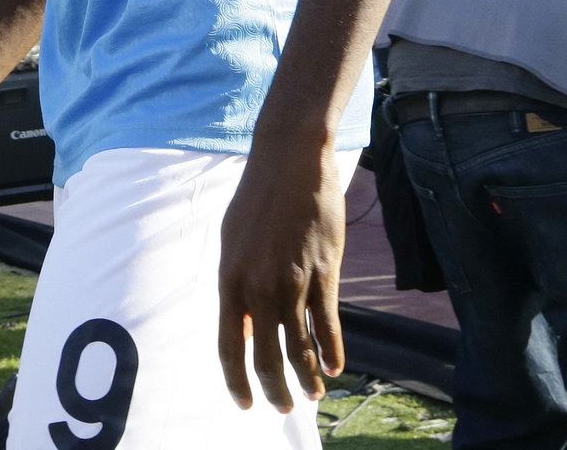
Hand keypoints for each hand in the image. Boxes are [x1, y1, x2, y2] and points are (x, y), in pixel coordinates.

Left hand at [217, 141, 343, 413]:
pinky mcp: (324, 271)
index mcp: (230, 281)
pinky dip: (333, 349)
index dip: (237, 381)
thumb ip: (237, 286)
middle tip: (285, 407)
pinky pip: (328, 322)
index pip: (230, 347)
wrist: (290, 159)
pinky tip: (336, 365)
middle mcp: (259, 287)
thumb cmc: (258, 198)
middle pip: (266, 356)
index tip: (245, 403)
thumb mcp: (233, 242)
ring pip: (300, 346)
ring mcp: (293, 281)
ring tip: (315, 393)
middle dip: (275, 389)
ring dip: (308, 377)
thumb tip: (245, 328)